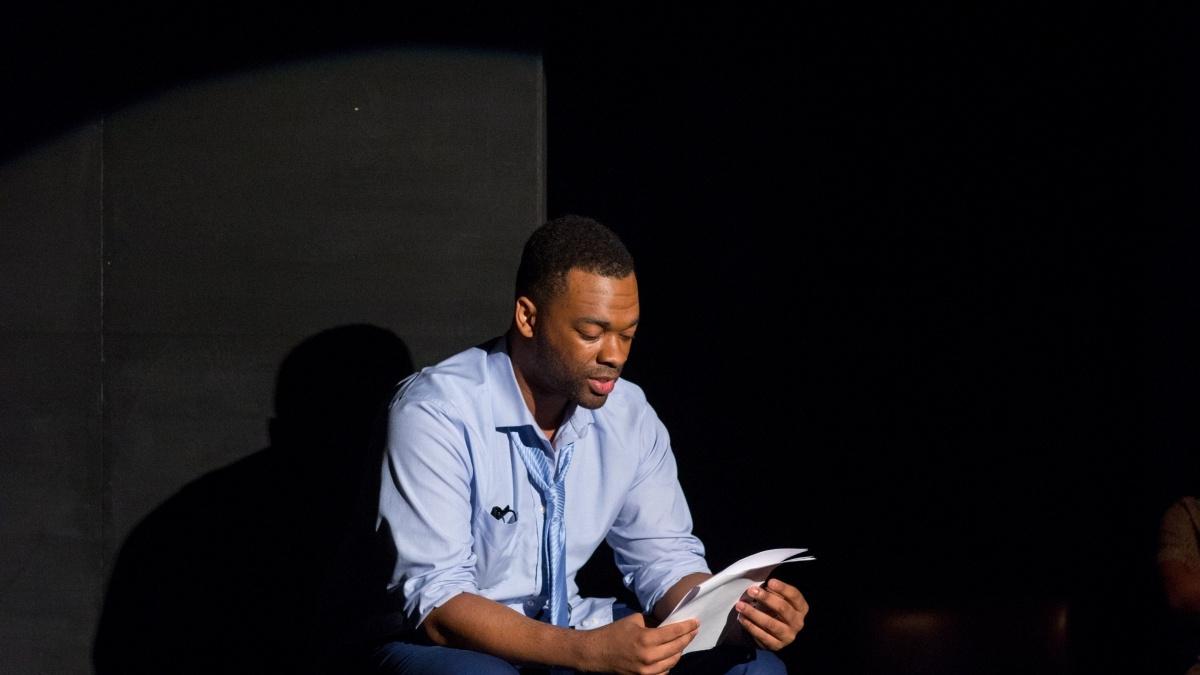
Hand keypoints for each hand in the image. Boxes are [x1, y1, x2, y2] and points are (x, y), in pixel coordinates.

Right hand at [580, 611, 698, 673]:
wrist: (596, 652)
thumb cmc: (614, 632)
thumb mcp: (635, 621)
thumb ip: (653, 622)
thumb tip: (670, 622)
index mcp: (646, 639)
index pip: (674, 633)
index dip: (687, 626)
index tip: (696, 622)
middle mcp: (648, 656)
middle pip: (677, 648)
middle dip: (688, 638)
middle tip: (694, 630)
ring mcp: (646, 671)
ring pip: (673, 662)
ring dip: (680, 651)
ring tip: (683, 642)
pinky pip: (663, 672)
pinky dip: (669, 664)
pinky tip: (670, 656)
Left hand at [734, 578, 808, 650]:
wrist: (781, 632)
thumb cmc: (779, 609)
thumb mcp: (782, 599)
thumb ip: (775, 592)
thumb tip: (761, 588)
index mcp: (801, 608)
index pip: (794, 596)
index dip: (783, 588)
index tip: (770, 582)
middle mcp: (797, 623)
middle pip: (782, 608)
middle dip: (766, 598)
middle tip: (751, 591)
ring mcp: (788, 636)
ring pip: (770, 623)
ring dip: (753, 613)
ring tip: (740, 605)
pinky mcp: (776, 645)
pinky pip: (762, 635)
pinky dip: (750, 626)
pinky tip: (741, 617)